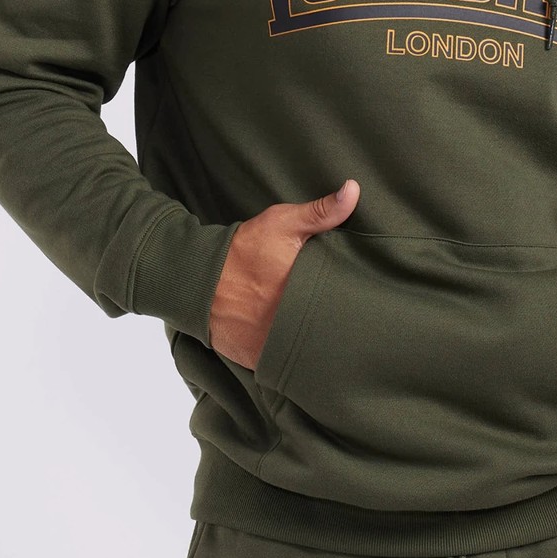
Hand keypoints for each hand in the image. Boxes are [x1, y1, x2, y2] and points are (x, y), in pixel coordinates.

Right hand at [209, 179, 359, 369]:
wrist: (195, 277)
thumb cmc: (243, 248)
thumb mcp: (282, 223)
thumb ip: (321, 212)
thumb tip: (354, 189)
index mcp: (303, 293)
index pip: (340, 307)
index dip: (353, 307)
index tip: (361, 303)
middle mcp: (288, 325)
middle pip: (325, 335)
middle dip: (333, 329)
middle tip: (343, 322)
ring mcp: (271, 346)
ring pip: (305, 355)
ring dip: (312, 348)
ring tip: (323, 339)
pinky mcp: (255, 359)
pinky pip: (281, 368)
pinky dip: (289, 363)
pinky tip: (301, 355)